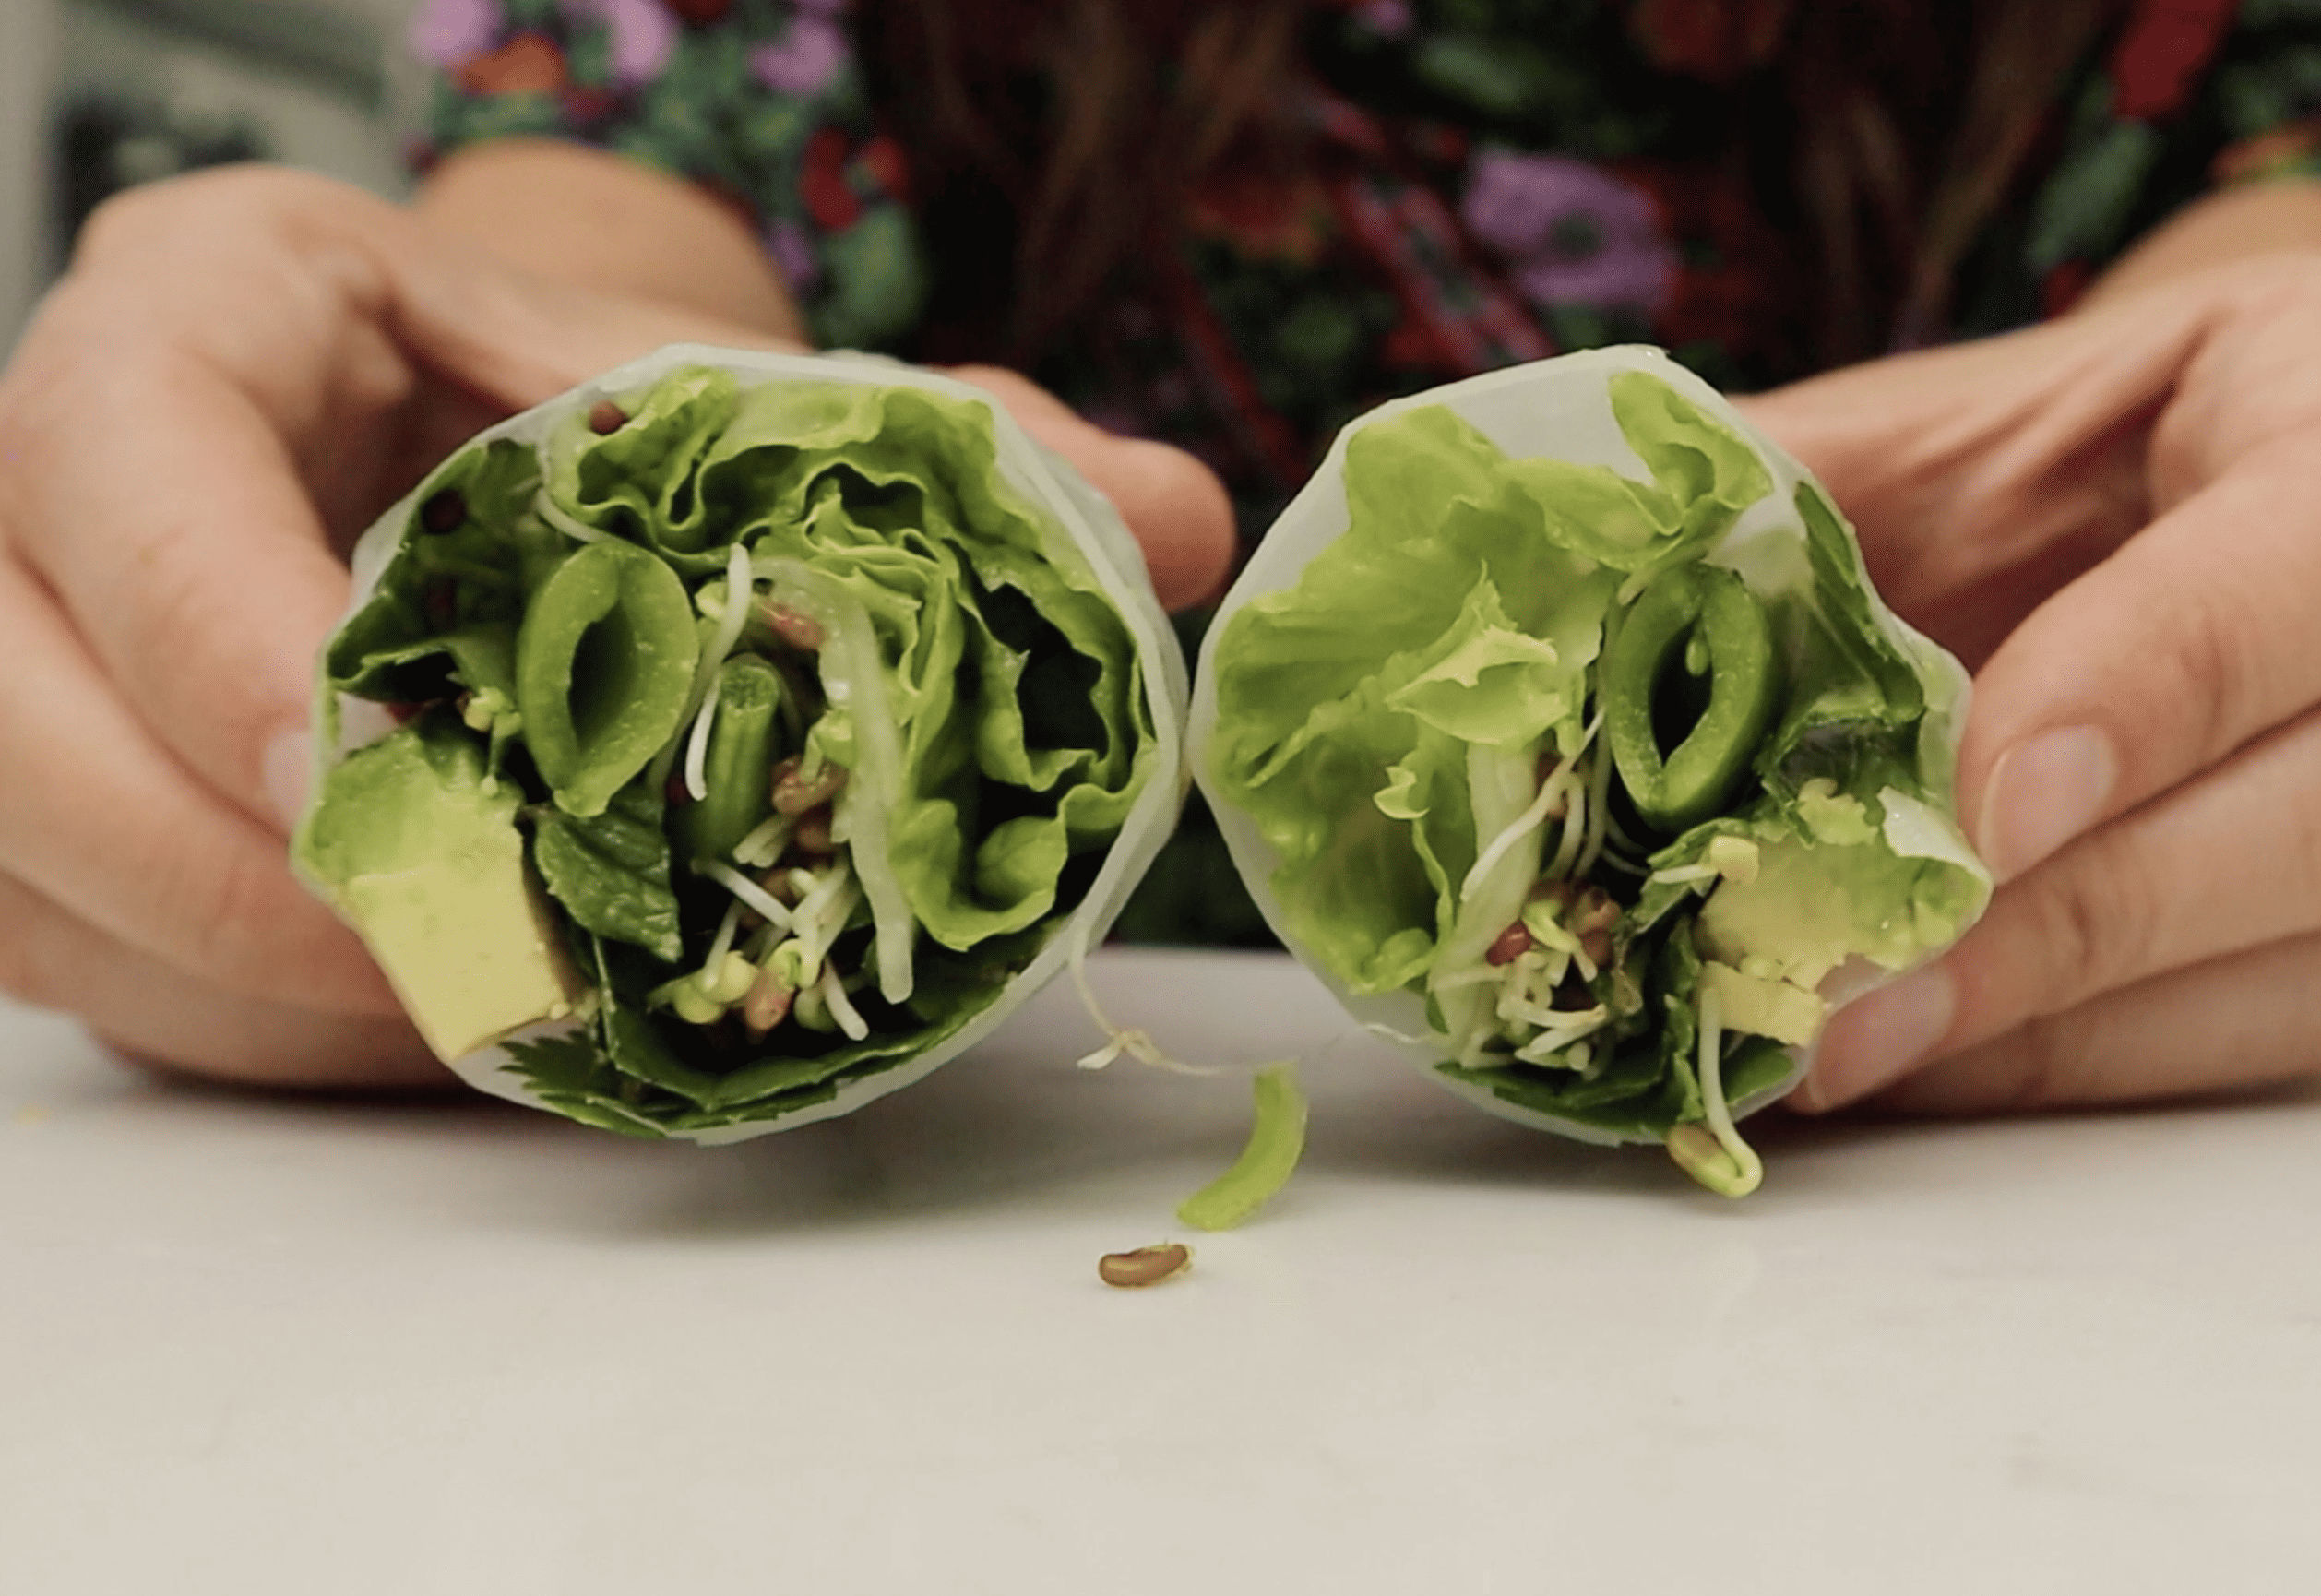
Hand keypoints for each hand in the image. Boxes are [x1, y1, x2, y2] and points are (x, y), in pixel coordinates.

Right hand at [0, 165, 1231, 1087]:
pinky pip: (80, 965)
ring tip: (471, 1022)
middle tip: (447, 963)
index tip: (350, 762)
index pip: (119, 452)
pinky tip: (422, 1037)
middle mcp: (57, 484)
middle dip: (206, 871)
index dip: (207, 619)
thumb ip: (960, 451)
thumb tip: (1176, 524)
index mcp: (208, 312)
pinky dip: (243, 1030)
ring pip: (22, 871)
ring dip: (234, 987)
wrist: (491, 440)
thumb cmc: (599, 415)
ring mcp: (28, 659)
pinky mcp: (51, 810)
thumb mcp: (740, 396)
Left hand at [1734, 252, 2320, 1114]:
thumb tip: (1577, 632)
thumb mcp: (1890, 432)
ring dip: (2066, 1016)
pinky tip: (1904, 1065)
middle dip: (2093, 904)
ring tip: (1838, 1043)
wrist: (2094, 512)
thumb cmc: (2002, 465)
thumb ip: (1771, 507)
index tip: (1981, 803)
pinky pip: (2260, 1042)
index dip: (2174, 675)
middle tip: (1857, 977)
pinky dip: (2065, 1067)